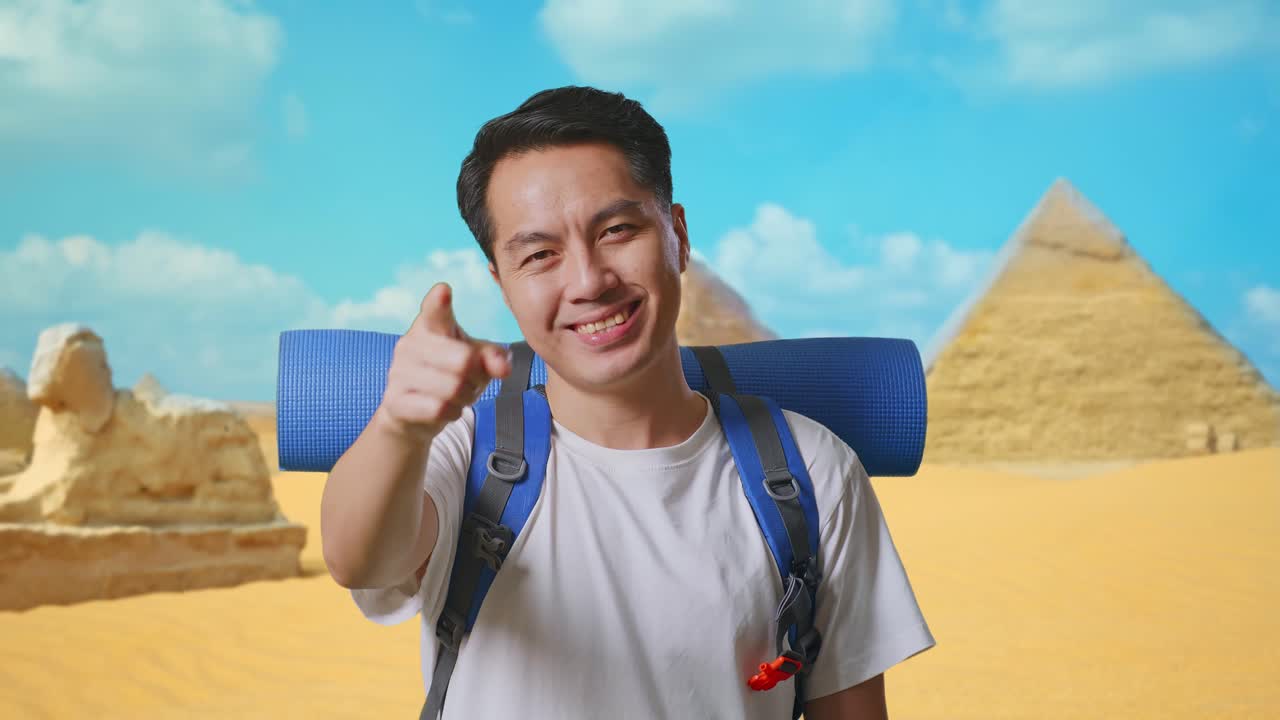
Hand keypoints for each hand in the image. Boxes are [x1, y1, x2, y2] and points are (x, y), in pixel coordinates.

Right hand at [374, 282, 511, 444]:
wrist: (416, 412)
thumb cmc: (450, 375)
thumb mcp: (477, 360)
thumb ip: (494, 357)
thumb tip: (503, 367)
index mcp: (431, 324)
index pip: (435, 309)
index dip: (439, 301)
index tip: (443, 291)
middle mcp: (410, 343)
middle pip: (463, 360)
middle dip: (477, 377)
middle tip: (472, 381)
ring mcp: (398, 371)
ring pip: (453, 388)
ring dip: (466, 397)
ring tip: (458, 395)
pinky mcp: (394, 399)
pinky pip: (439, 409)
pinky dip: (452, 412)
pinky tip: (445, 409)